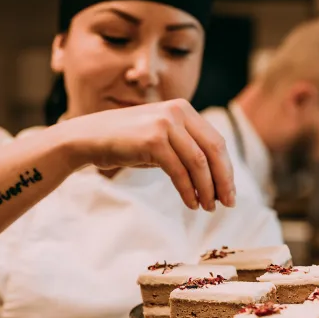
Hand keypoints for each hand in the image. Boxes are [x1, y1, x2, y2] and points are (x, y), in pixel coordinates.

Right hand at [58, 99, 234, 211]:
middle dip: (223, 180)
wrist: (88, 139)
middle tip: (228, 203)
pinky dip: (188, 191)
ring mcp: (165, 124)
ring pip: (198, 162)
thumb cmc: (128, 143)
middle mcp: (177, 112)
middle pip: (213, 150)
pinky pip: (179, 171)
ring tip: (208, 207)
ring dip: (207, 189)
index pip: (216, 142)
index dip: (226, 169)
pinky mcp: (152, 140)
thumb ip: (187, 149)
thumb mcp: (162, 139)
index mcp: (184, 110)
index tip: (230, 191)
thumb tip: (217, 178)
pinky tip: (191, 204)